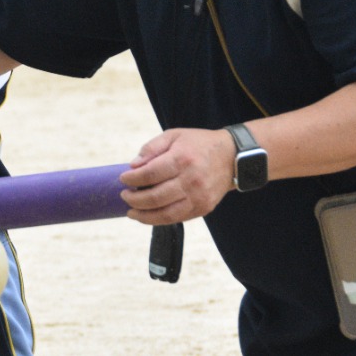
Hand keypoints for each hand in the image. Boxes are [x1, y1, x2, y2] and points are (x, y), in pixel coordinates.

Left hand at [118, 127, 236, 224]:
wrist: (232, 157)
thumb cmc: (198, 145)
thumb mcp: (174, 135)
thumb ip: (152, 148)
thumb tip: (133, 165)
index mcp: (182, 159)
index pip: (150, 174)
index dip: (132, 179)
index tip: (123, 179)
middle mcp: (191, 180)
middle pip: (155, 197)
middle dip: (134, 199)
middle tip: (124, 196)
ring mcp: (199, 197)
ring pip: (165, 214)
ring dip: (144, 216)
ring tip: (131, 212)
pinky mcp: (204, 208)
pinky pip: (177, 218)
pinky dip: (159, 219)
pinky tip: (148, 215)